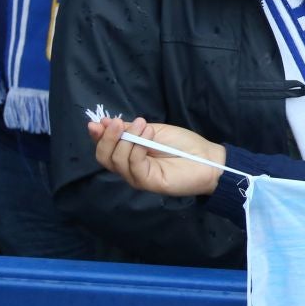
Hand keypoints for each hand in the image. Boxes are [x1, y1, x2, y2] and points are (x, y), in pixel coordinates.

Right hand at [88, 115, 224, 196]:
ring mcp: (138, 177)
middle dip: (107, 138)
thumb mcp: (153, 131)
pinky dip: (137, 148)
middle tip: (118, 123)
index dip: (98, 137)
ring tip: (143, 125)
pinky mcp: (148, 182)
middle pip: (105, 158)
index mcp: (129, 154)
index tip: (96, 124)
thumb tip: (102, 123)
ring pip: (116, 161)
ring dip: (126, 139)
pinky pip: (133, 165)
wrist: (207, 159)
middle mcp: (130, 168)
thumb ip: (129, 130)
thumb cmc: (183, 144)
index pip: (105, 149)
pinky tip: (148, 136)